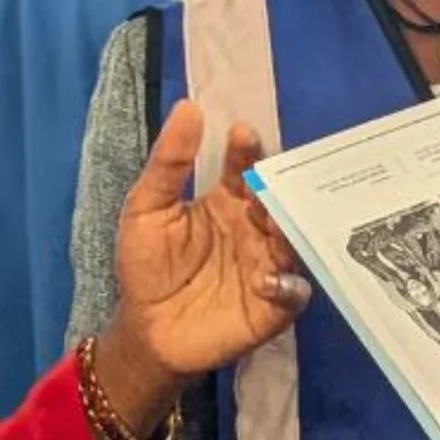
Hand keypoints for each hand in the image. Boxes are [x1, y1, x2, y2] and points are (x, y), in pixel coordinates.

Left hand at [110, 101, 308, 388]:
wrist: (145, 331)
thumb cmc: (147, 266)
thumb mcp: (146, 209)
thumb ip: (168, 163)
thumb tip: (188, 107)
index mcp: (227, 201)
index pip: (245, 167)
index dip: (247, 149)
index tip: (241, 134)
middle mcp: (254, 228)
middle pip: (278, 201)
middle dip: (277, 187)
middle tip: (265, 180)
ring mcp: (267, 265)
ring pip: (293, 241)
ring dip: (288, 230)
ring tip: (272, 222)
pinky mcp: (272, 306)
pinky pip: (293, 292)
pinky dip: (287, 285)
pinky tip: (266, 278)